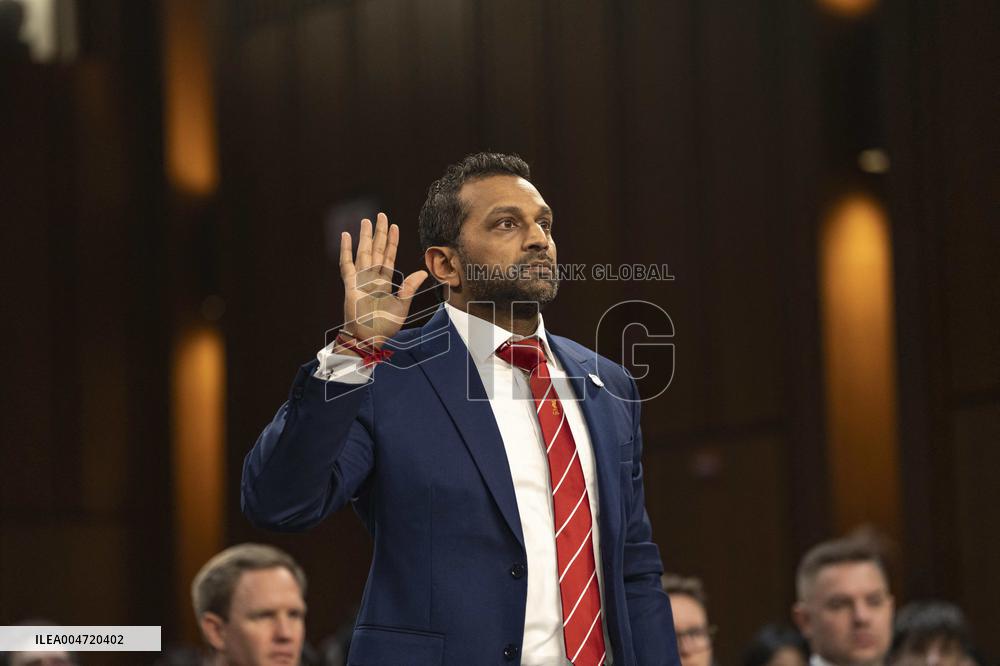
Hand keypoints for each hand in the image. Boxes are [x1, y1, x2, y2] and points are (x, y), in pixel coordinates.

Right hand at [339, 212, 427, 348]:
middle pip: (376, 249)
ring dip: (365, 236)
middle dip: (379, 232)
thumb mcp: (402, 307)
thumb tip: (423, 273)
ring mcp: (360, 279)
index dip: (392, 241)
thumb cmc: (384, 326)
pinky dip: (345, 249)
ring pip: (363, 252)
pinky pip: (347, 263)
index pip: (389, 256)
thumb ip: (409, 288)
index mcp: (385, 281)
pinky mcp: (350, 284)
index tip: (394, 226)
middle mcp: (372, 277)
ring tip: (366, 220)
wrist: (368, 338)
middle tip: (381, 215)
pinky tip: (346, 235)